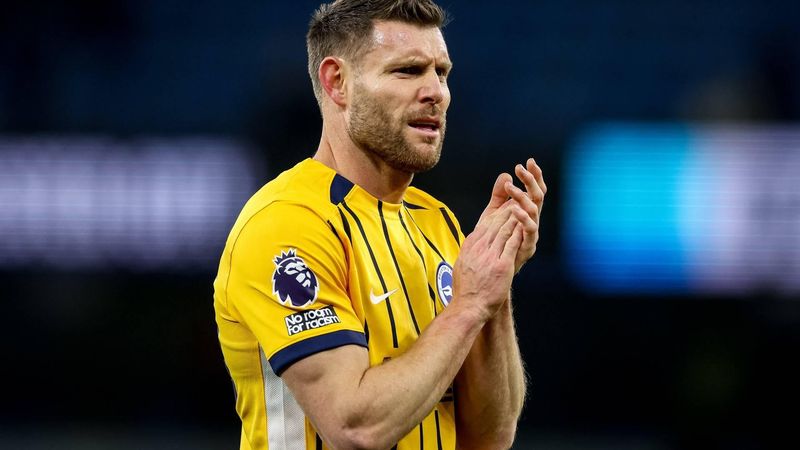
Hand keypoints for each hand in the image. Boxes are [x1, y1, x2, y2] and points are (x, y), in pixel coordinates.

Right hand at [452, 204, 523, 321]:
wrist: (469, 306)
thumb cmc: (466, 288)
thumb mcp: (462, 263)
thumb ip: (470, 250)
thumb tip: (473, 241)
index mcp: (470, 245)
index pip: (486, 223)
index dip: (498, 211)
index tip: (507, 203)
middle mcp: (479, 247)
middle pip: (496, 222)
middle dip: (508, 208)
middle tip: (519, 198)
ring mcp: (490, 255)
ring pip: (504, 229)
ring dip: (515, 216)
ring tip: (524, 206)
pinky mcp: (501, 265)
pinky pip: (512, 244)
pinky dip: (519, 232)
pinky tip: (526, 224)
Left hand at [479, 158, 546, 272]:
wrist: (490, 272)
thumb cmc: (494, 243)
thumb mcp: (493, 215)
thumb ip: (499, 196)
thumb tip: (505, 175)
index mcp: (526, 212)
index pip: (534, 190)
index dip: (534, 176)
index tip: (529, 161)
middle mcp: (532, 221)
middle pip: (538, 196)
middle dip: (531, 181)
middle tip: (520, 168)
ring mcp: (531, 233)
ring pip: (534, 210)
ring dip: (523, 197)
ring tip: (512, 187)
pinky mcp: (527, 246)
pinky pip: (529, 230)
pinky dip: (524, 218)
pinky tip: (514, 209)